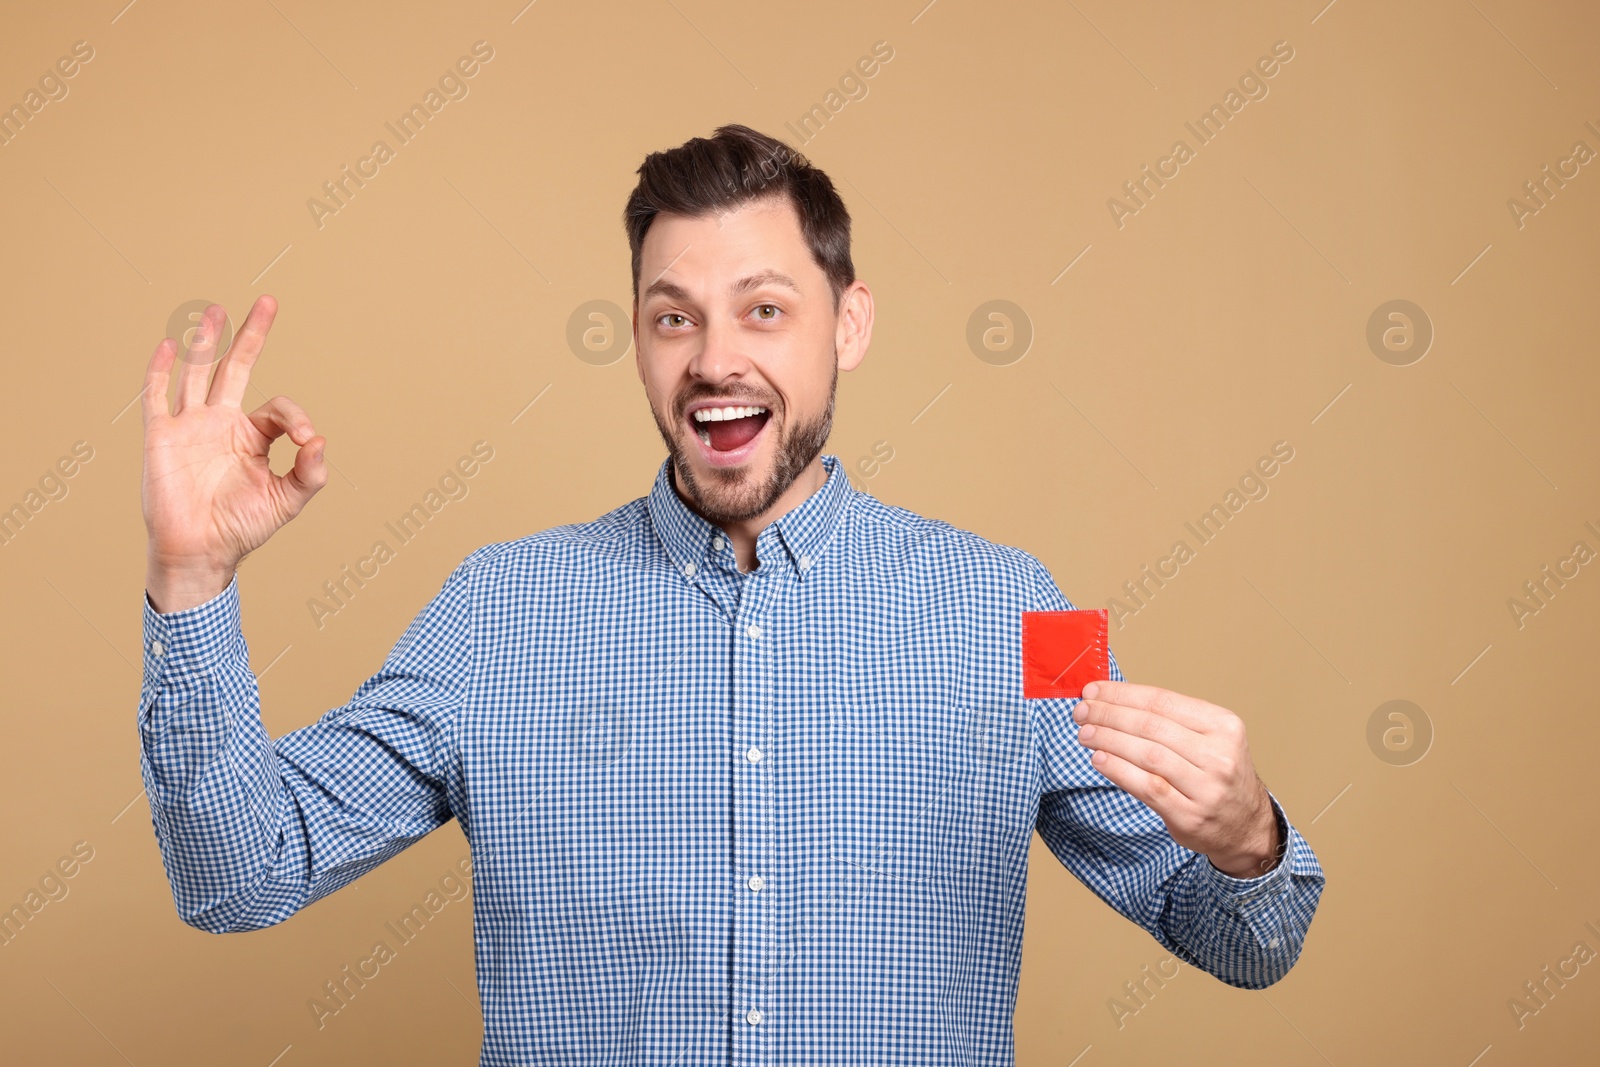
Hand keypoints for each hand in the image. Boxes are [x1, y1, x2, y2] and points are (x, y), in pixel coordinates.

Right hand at [142, 295, 327, 610]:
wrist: (200, 551)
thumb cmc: (242, 527)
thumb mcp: (287, 501)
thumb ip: (310, 473)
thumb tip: (321, 441)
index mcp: (252, 437)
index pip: (278, 408)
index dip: (296, 419)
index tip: (305, 444)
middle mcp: (221, 424)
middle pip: (236, 368)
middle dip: (252, 336)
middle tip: (268, 301)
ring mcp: (190, 426)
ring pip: (198, 373)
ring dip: (206, 342)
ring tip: (215, 310)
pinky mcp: (161, 436)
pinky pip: (157, 397)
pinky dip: (160, 372)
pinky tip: (168, 346)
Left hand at [1072, 680, 1279, 877]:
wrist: (1246, 825)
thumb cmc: (1216, 773)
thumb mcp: (1209, 737)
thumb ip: (1169, 720)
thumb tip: (1112, 698)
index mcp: (1223, 725)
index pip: (1162, 701)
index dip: (1122, 694)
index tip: (1093, 690)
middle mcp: (1219, 755)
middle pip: (1151, 726)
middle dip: (1109, 714)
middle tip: (1081, 711)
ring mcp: (1207, 787)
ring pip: (1148, 754)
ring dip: (1109, 740)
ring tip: (1085, 733)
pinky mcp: (1190, 815)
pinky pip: (1147, 787)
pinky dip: (1119, 771)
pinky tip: (1099, 759)